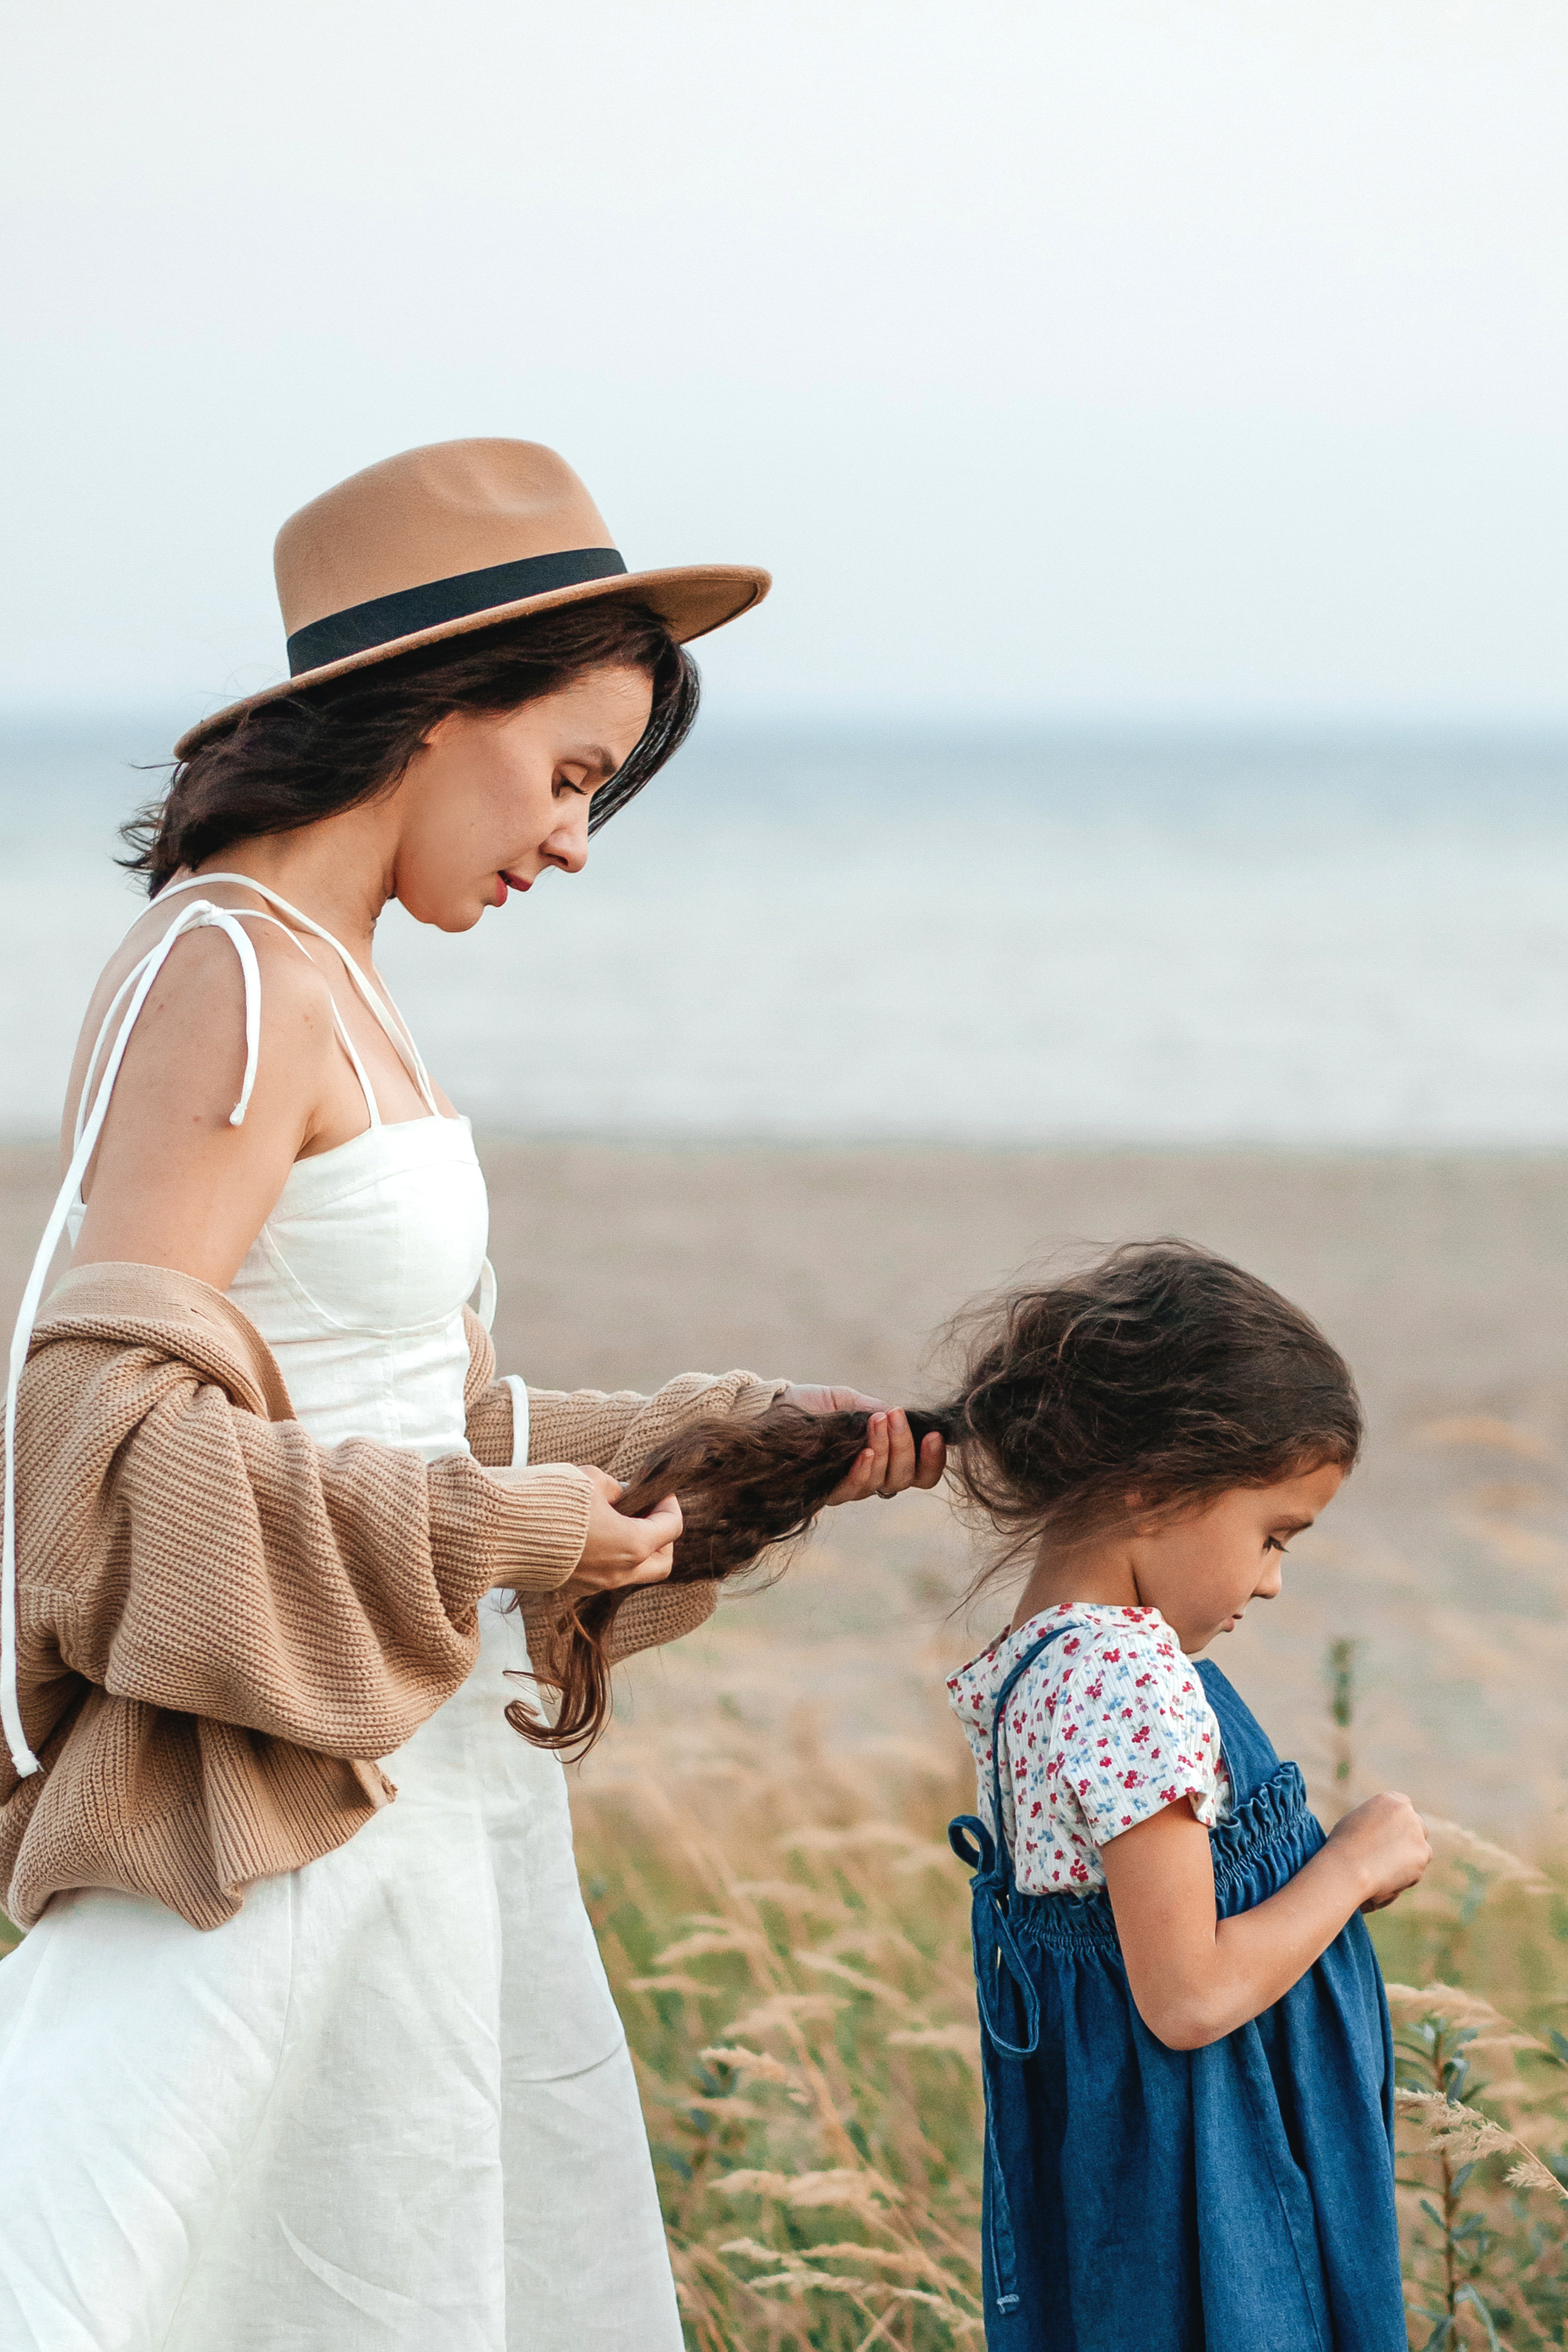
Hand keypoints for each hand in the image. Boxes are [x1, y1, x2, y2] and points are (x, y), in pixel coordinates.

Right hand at [486, 1464, 680, 1601]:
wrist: (497, 1529)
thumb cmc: (547, 1499)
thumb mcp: (591, 1480)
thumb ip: (617, 1490)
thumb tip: (625, 1496)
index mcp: (632, 1544)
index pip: (671, 1528)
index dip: (669, 1504)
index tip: (658, 1489)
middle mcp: (619, 1572)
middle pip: (662, 1563)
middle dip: (663, 1536)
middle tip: (648, 1510)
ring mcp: (595, 1584)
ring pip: (634, 1572)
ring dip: (636, 1547)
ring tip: (618, 1517)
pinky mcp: (573, 1587)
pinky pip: (606, 1575)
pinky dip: (612, 1555)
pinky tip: (594, 1531)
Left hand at [779, 1385, 946, 1502]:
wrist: (770, 1408)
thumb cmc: (811, 1405)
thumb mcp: (851, 1401)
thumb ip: (879, 1411)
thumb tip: (911, 1419)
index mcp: (883, 1458)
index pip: (919, 1473)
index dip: (933, 1460)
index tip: (935, 1435)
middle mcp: (869, 1477)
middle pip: (904, 1479)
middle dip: (906, 1446)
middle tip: (895, 1416)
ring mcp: (847, 1487)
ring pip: (883, 1484)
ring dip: (887, 1451)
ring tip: (879, 1421)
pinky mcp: (825, 1492)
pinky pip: (853, 1489)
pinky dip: (864, 1470)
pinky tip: (865, 1452)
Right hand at [1323, 1792, 1432, 1912]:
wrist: (1348, 1868)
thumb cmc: (1343, 1848)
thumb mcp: (1355, 1823)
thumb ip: (1374, 1823)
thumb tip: (1381, 1834)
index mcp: (1388, 1801)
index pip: (1403, 1804)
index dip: (1399, 1820)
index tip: (1393, 1833)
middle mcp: (1406, 1813)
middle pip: (1416, 1825)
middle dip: (1409, 1839)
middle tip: (1393, 1855)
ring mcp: (1417, 1833)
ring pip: (1421, 1848)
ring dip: (1410, 1858)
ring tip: (1386, 1871)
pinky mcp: (1423, 1854)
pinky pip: (1418, 1867)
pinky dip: (1407, 1875)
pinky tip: (1388, 1880)